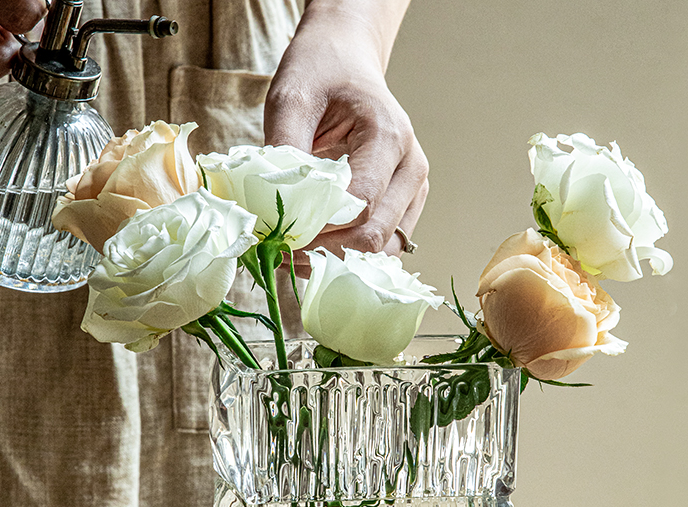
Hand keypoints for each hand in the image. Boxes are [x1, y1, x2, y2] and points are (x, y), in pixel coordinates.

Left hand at [264, 1, 427, 276]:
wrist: (348, 64)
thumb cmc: (320, 75)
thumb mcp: (290, 97)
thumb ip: (285, 148)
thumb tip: (273, 207)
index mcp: (389, 136)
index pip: (361, 204)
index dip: (321, 230)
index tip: (282, 235)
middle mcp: (410, 167)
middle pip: (374, 235)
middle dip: (327, 252)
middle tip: (282, 251)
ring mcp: (413, 190)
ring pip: (383, 250)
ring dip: (339, 261)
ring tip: (296, 253)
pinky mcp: (406, 206)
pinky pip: (383, 247)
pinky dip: (350, 257)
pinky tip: (316, 250)